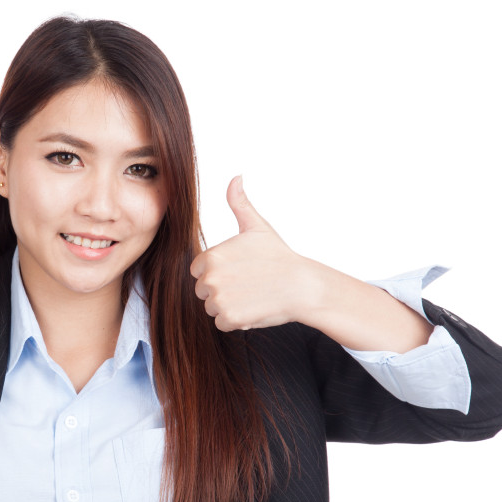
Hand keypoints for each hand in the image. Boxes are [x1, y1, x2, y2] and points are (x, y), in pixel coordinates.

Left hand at [189, 176, 315, 330]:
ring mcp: (219, 299)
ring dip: (229, 307)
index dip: (218, 272)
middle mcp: (210, 278)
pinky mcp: (230, 319)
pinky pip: (222, 324)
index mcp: (211, 257)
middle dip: (222, 290)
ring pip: (212, 308)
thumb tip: (236, 177)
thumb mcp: (256, 226)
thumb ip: (239, 203)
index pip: (198, 271)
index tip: (239, 270)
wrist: (302, 286)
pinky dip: (237, 321)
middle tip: (248, 283)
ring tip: (252, 295)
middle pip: (203, 291)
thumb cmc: (279, 256)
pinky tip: (254, 308)